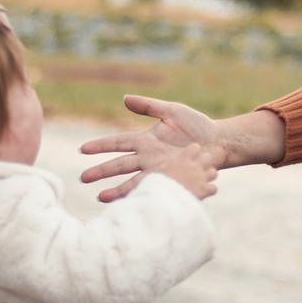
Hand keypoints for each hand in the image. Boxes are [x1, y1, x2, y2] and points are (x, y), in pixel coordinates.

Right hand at [80, 95, 218, 201]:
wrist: (219, 143)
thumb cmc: (198, 126)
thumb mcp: (172, 112)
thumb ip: (149, 106)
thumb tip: (124, 99)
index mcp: (145, 140)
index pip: (117, 143)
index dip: (100, 146)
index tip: (83, 149)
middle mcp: (148, 157)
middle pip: (119, 165)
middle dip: (101, 172)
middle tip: (82, 179)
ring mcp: (159, 170)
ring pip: (132, 181)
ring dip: (117, 190)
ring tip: (101, 199)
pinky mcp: (170, 180)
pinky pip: (152, 190)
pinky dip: (140, 196)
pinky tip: (129, 203)